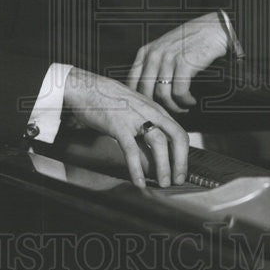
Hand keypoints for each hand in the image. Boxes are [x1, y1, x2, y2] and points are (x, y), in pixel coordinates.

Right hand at [63, 68, 188, 188]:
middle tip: (178, 180)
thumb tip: (153, 151)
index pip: (179, 132)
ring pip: (158, 143)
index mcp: (155, 110)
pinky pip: (131, 149)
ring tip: (163, 183)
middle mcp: (150, 112)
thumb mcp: (135, 109)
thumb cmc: (109, 100)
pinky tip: (138, 181)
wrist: (86, 87)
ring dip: (163, 166)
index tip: (181, 171)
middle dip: (180, 161)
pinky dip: (136, 168)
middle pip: (176, 136)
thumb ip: (146, 126)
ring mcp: (135, 118)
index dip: (183, 154)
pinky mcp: (118, 125)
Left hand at [126, 13, 227, 113]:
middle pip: (146, 92)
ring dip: (174, 107)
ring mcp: (168, 59)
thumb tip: (146, 92)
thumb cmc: (189, 41)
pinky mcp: (184, 64)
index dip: (139, 99)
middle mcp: (154, 55)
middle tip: (169, 112)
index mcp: (146, 52)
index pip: (132, 82)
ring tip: (183, 108)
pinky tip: (191, 101)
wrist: (213, 29)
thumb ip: (152, 65)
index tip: (149, 108)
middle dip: (157, 107)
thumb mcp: (164, 49)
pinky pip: (179, 92)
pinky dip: (185, 101)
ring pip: (163, 95)